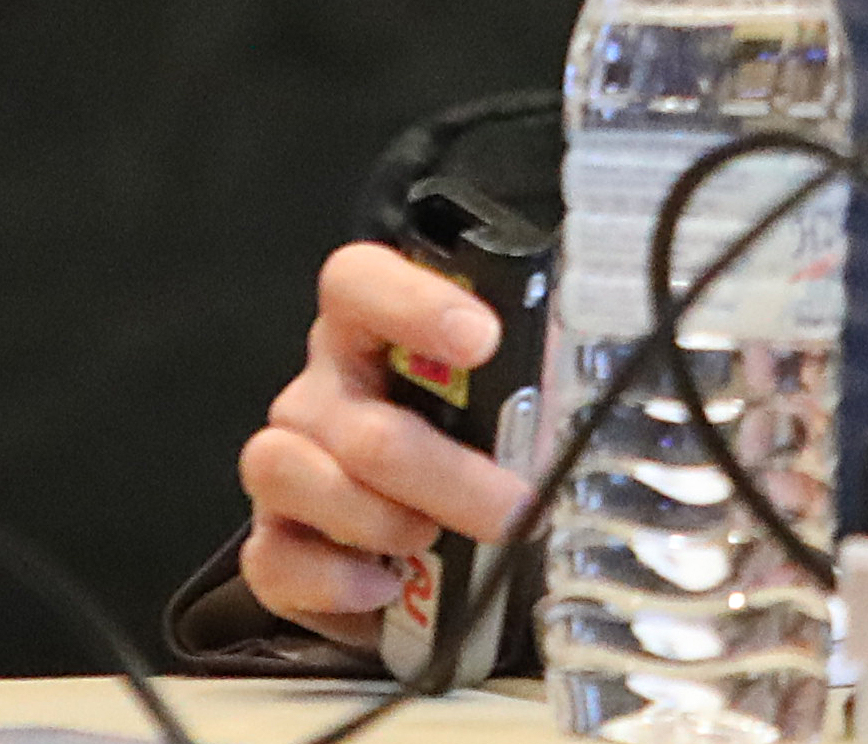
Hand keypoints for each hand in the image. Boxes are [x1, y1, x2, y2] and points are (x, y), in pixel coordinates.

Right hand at [237, 242, 531, 648]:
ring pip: (291, 472)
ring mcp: (288, 462)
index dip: (413, 303)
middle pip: (353, 414)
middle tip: (510, 505)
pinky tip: (381, 584)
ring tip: (431, 538)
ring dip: (378, 517)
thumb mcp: (507, 400)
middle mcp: (323, 391)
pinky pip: (273, 559)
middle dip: (443, 471)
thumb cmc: (468, 446)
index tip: (481, 340)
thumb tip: (594, 382)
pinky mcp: (273, 541)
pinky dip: (331, 578)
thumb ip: (531, 380)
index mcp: (370, 332)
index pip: (359, 283)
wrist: (424, 543)